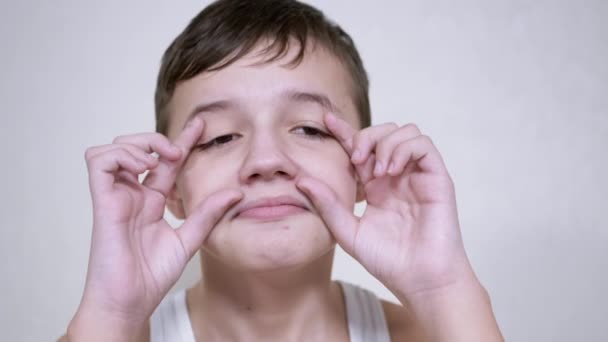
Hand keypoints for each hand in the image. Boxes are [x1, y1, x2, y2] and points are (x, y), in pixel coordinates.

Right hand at [73, 117, 241, 330]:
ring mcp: (116, 196)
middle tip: (177, 152)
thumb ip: (207, 214)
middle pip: (137, 146)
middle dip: (158, 138)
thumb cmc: (151, 276)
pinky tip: (140, 166)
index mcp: (151, 200)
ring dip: (139, 143)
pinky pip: (99, 161)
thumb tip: (235, 193)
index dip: (182, 140)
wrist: (131, 300)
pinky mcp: (102, 201)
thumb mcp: (189, 239)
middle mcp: (132, 193)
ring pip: (114, 147)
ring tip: (159, 159)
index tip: (202, 125)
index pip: (166, 161)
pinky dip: (119, 155)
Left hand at [296, 113, 475, 297]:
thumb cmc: (387, 260)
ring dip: (386, 143)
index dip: (344, 131)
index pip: (359, 148)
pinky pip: (423, 145)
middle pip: (383, 132)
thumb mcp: (348, 231)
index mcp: (374, 185)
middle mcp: (396, 176)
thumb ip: (327, 206)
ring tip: (377, 172)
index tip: (326, 121)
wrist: (419, 280)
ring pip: (405, 132)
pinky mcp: (436, 178)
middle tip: (357, 159)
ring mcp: (417, 175)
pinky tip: (391, 171)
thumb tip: (300, 181)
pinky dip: (404, 149)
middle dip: (366, 137)